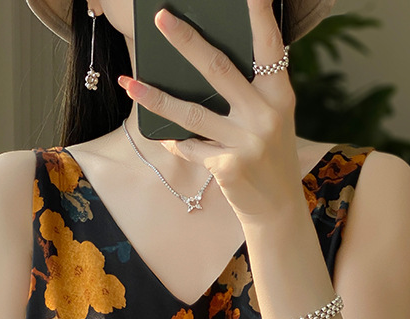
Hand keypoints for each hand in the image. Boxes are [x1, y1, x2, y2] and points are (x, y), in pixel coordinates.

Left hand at [118, 0, 303, 222]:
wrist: (278, 209)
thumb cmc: (269, 157)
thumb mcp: (271, 121)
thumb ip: (250, 94)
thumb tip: (202, 66)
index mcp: (280, 96)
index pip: (269, 47)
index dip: (259, 15)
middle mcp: (266, 115)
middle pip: (218, 69)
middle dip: (186, 41)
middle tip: (161, 18)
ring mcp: (247, 143)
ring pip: (192, 113)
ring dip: (156, 97)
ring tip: (129, 82)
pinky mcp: (228, 168)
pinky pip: (190, 147)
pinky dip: (176, 141)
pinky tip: (165, 137)